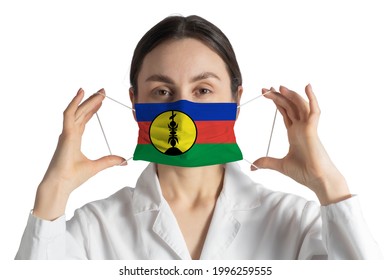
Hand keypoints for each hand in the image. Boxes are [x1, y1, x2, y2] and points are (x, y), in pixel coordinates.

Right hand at [33, 88, 125, 219]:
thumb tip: (124, 161)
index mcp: (75, 140)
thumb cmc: (73, 177)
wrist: (61, 184)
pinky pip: (69, 114)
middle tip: (103, 92)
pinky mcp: (66, 134)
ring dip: (87, 100)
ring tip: (98, 91)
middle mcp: (70, 134)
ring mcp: (67, 133)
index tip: (101, 102)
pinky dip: (75, 102)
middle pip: (82, 112)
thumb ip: (109, 161)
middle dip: (92, 101)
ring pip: (77, 111)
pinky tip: (81, 93)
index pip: (84, 120)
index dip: (92, 110)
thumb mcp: (96, 167)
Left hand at [252, 84, 350, 204]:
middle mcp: (301, 127)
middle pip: (290, 106)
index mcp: (294, 133)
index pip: (285, 112)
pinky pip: (314, 110)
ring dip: (291, 95)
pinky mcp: (313, 130)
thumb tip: (252, 166)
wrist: (317, 180)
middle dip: (278, 96)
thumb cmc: (304, 172)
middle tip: (266, 88)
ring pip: (300, 105)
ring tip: (279, 87)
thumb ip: (266, 162)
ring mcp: (308, 127)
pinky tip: (307, 87)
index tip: (265, 93)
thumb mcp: (280, 165)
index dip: (276, 102)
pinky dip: (312, 98)